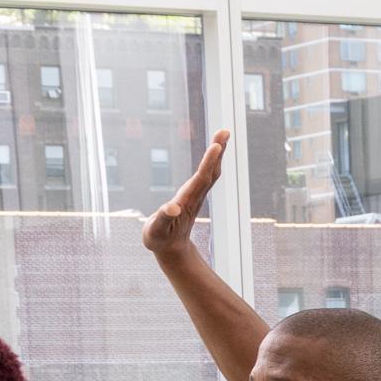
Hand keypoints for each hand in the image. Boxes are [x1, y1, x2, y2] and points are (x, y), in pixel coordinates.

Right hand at [144, 129, 227, 255]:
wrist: (172, 250)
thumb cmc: (160, 239)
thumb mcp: (156, 230)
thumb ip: (163, 218)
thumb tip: (172, 208)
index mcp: (186, 201)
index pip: (201, 179)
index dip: (208, 163)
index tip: (217, 146)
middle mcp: (195, 196)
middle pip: (210, 171)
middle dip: (218, 151)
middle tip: (225, 131)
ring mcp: (196, 195)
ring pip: (211, 171)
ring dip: (218, 153)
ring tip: (223, 134)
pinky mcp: (194, 194)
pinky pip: (206, 173)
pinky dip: (212, 160)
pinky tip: (215, 149)